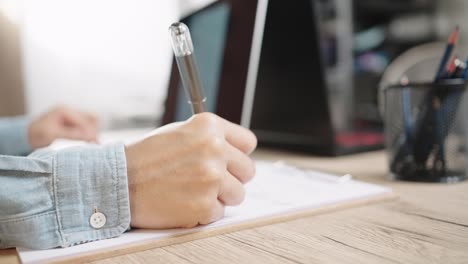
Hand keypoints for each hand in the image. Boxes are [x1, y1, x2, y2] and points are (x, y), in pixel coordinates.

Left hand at [28, 105, 98, 148]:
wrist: (27, 134)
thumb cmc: (36, 133)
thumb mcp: (53, 134)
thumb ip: (72, 134)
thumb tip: (89, 136)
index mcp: (64, 110)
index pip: (84, 120)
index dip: (90, 131)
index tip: (94, 143)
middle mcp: (70, 110)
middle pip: (91, 117)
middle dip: (94, 130)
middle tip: (96, 143)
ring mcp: (71, 116)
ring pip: (90, 121)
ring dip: (93, 131)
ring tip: (93, 143)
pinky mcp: (72, 122)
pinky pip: (86, 125)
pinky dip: (88, 132)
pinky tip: (88, 141)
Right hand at [125, 113, 256, 228]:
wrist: (117, 181)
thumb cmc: (146, 157)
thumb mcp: (180, 132)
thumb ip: (211, 138)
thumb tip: (237, 150)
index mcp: (209, 126)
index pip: (248, 142)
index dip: (238, 154)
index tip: (230, 161)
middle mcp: (214, 149)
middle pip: (248, 170)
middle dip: (231, 177)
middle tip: (208, 179)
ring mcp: (211, 178)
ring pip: (238, 194)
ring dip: (219, 196)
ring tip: (193, 190)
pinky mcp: (204, 205)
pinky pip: (219, 212)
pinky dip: (204, 211)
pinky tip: (184, 201)